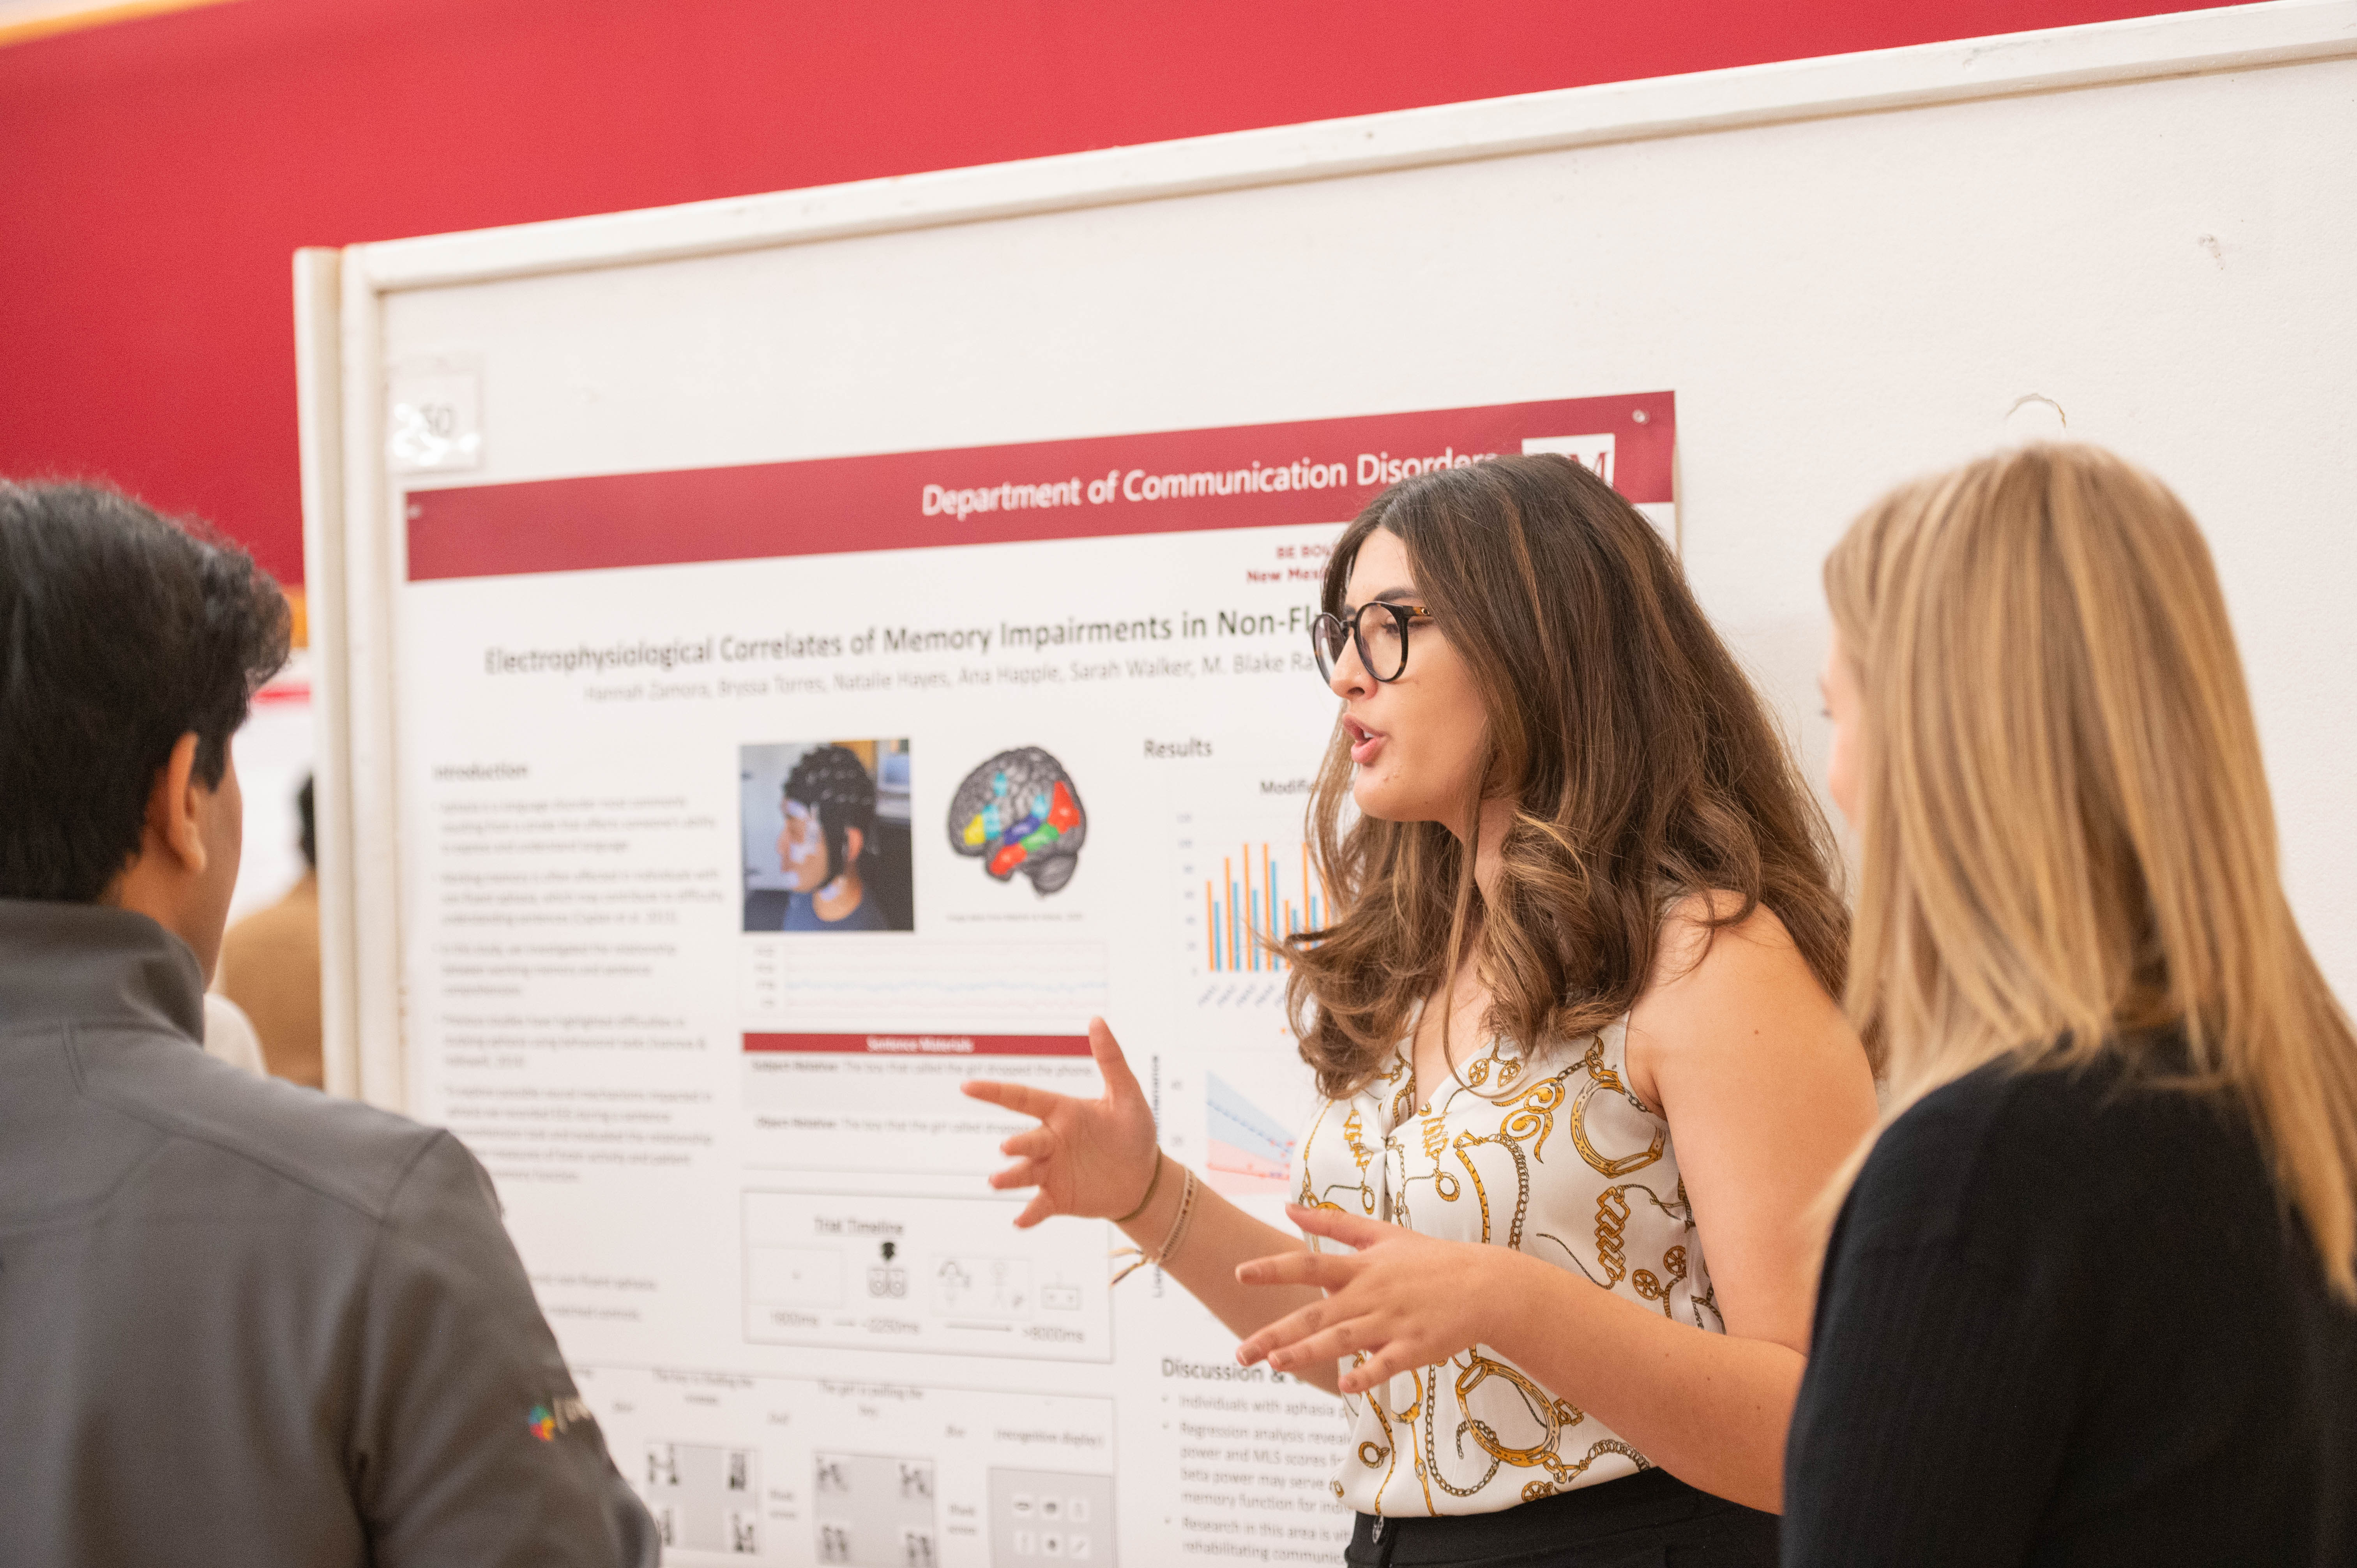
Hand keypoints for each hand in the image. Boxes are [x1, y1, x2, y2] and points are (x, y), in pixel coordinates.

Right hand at [962, 1017, 1158, 1227]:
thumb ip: (1110, 1059)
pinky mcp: (1059, 1198)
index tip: (967, 1086)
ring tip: (996, 1182)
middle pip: (1026, 1140)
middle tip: (1008, 1149)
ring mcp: (1051, 1171)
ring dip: (1010, 1178)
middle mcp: (1050, 1141)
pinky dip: (1028, 1214)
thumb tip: (1097, 1019)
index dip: (995, 1092)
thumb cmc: (1134, 1133)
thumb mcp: (1127, 1094)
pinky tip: (1019, 1221)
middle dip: (1016, 1145)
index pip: (1023, 1098)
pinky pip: (1039, 1206)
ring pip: (1025, 1173)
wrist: (1145, 1179)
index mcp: (1062, 1112)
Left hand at [1233, 1205, 1529, 1394]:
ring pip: (1343, 1338)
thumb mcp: (1381, 1232)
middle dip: (1276, 1333)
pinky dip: (1368, 1372)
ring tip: (1275, 1363)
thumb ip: (1333, 1222)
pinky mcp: (1415, 1345)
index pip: (1309, 1263)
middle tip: (1240, 1353)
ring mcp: (1392, 1320)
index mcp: (1361, 1266)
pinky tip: (1345, 1385)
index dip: (1273, 1268)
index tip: (1240, 1273)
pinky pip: (1387, 1363)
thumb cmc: (1429, 1258)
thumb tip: (1288, 1206)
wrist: (1484, 1284)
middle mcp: (1370, 1293)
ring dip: (1309, 1351)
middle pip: (1316, 1313)